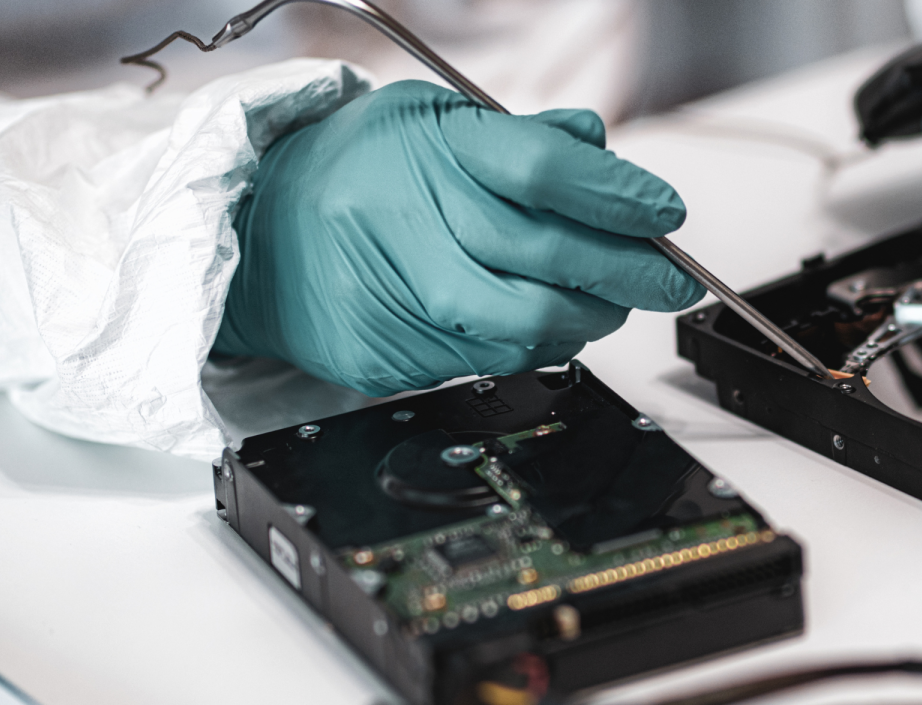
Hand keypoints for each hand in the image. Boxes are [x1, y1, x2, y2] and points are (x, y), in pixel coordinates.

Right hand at [214, 80, 701, 395]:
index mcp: (420, 149)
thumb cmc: (356, 171)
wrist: (255, 231)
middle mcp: (397, 220)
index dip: (616, 195)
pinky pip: (483, 364)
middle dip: (625, 275)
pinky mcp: (381, 356)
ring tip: (604, 304)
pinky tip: (541, 326)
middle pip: (544, 258)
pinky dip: (530, 348)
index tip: (664, 214)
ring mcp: (386, 295)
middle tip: (667, 279)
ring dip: (585, 322)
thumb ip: (523, 138)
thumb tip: (603, 152)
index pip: (541, 170)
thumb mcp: (434, 123)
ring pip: (522, 328)